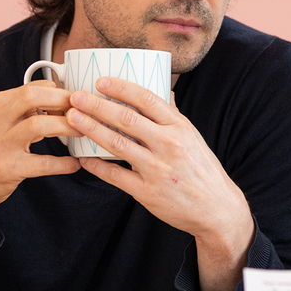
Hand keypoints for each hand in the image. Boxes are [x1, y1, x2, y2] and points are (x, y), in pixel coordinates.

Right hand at [0, 80, 80, 237]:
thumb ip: (23, 110)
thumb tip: (59, 100)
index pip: (34, 86)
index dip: (61, 91)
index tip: (77, 101)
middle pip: (34, 96)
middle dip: (64, 101)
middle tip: (86, 111)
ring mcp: (1, 144)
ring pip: (39, 125)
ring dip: (67, 127)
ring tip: (84, 133)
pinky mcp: (8, 168)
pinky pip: (43, 163)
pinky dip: (63, 164)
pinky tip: (75, 164)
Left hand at [66, 76, 253, 290]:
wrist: (217, 209)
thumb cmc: (203, 170)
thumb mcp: (193, 138)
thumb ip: (174, 115)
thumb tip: (163, 90)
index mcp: (180, 127)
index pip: (147, 99)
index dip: (121, 88)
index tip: (101, 81)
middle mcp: (168, 145)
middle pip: (126, 118)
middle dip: (97, 105)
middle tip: (76, 96)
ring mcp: (157, 169)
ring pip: (116, 143)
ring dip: (91, 128)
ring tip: (73, 118)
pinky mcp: (147, 192)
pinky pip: (115, 175)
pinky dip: (96, 165)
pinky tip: (82, 157)